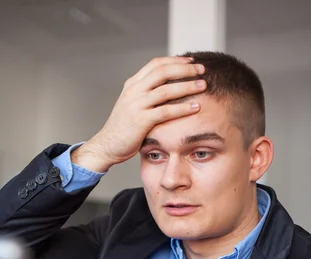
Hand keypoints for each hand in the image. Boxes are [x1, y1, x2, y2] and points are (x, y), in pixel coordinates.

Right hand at [72, 56, 206, 171]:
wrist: (107, 146)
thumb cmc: (123, 129)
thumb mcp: (133, 106)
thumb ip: (147, 96)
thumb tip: (167, 90)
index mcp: (133, 84)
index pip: (156, 64)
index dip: (175, 61)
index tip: (191, 61)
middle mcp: (134, 91)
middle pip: (163, 71)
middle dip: (185, 69)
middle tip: (202, 70)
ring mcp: (136, 104)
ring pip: (166, 89)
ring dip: (187, 86)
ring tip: (203, 85)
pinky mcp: (141, 120)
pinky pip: (166, 111)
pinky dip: (183, 108)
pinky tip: (196, 107)